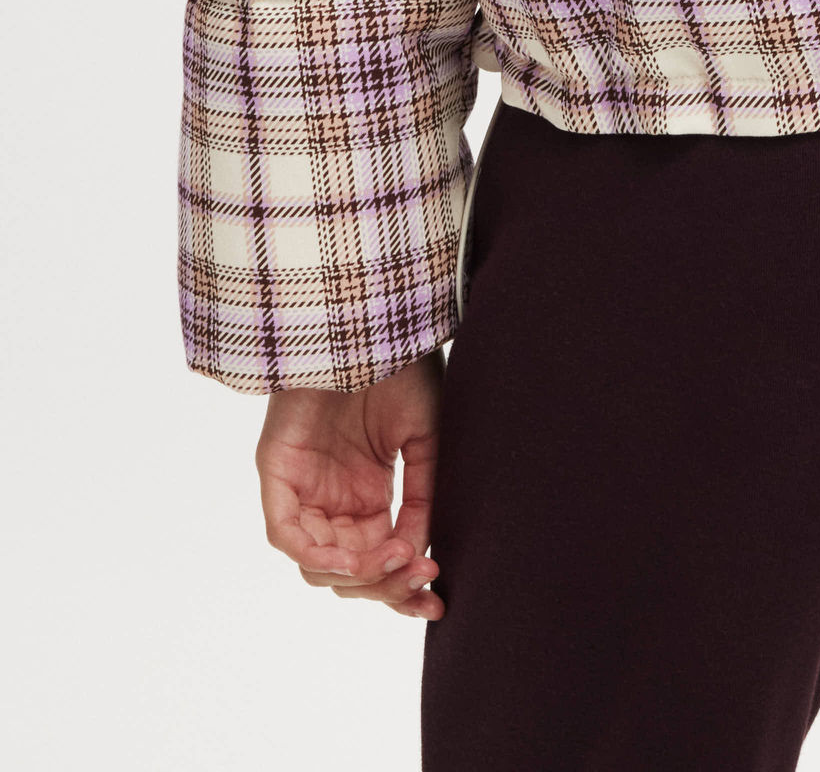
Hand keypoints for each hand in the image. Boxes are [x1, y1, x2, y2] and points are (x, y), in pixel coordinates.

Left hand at [256, 348, 446, 620]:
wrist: (368, 323)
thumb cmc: (400, 368)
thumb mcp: (426, 439)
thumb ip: (421, 497)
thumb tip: (421, 556)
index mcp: (367, 495)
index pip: (378, 561)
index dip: (402, 587)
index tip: (437, 599)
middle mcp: (332, 500)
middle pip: (348, 573)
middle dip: (385, 586)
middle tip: (423, 578)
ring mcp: (303, 489)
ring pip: (318, 564)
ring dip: (357, 575)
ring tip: (396, 559)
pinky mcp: (278, 475)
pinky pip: (288, 534)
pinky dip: (319, 554)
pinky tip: (355, 555)